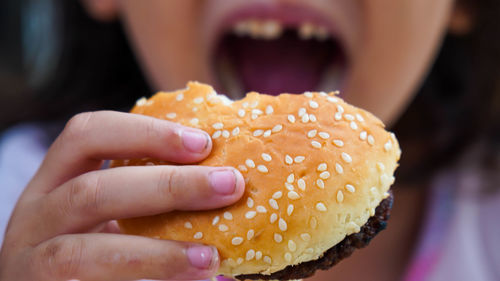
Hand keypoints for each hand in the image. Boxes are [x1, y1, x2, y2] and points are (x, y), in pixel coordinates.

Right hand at [0, 111, 243, 280]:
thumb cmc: (99, 247)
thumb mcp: (116, 213)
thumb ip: (151, 199)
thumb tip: (225, 181)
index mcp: (57, 179)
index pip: (88, 134)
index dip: (146, 132)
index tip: (203, 143)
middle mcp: (36, 214)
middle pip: (91, 190)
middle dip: (167, 186)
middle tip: (230, 185)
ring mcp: (30, 259)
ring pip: (84, 252)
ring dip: (157, 254)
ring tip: (210, 258)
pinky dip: (144, 278)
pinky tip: (189, 278)